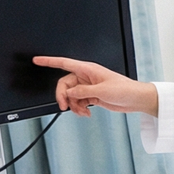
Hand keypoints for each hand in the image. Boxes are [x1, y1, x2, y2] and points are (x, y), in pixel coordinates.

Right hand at [32, 56, 158, 117]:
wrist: (137, 99)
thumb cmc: (125, 90)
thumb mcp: (102, 91)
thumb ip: (82, 92)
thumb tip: (69, 93)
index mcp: (88, 69)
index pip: (64, 63)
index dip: (49, 61)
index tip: (36, 60)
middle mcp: (86, 77)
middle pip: (65, 84)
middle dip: (63, 96)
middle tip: (65, 106)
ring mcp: (89, 87)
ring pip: (71, 95)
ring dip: (74, 105)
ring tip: (82, 112)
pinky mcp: (92, 96)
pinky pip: (78, 101)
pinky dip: (80, 108)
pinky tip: (86, 113)